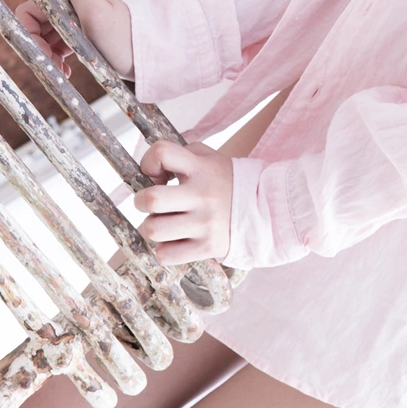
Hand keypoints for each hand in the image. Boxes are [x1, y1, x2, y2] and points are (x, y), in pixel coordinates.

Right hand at [15, 0, 134, 79]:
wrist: (151, 57)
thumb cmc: (124, 36)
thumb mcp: (96, 11)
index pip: (32, 7)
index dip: (28, 28)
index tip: (39, 49)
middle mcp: (72, 7)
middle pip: (37, 24)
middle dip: (37, 45)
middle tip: (50, 64)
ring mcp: (78, 24)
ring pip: (47, 38)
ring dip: (47, 55)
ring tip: (60, 71)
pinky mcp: (85, 40)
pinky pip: (60, 47)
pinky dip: (58, 59)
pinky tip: (67, 71)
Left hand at [134, 140, 232, 265]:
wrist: (265, 211)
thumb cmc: (226, 183)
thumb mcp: (210, 158)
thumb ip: (180, 155)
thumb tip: (150, 174)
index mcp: (201, 168)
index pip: (162, 153)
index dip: (149, 162)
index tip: (156, 174)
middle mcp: (202, 195)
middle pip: (150, 199)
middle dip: (141, 201)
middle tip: (151, 204)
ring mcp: (204, 223)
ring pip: (153, 230)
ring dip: (152, 227)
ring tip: (165, 223)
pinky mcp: (206, 248)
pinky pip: (165, 254)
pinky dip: (164, 249)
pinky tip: (175, 241)